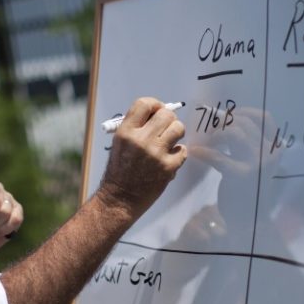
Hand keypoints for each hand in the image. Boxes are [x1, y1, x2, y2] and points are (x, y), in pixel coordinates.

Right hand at [97, 97, 187, 218]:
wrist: (120, 199)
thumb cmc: (120, 171)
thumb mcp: (120, 144)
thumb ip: (136, 127)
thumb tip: (157, 113)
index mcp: (126, 132)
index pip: (144, 104)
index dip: (155, 104)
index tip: (157, 110)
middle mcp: (141, 140)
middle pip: (166, 114)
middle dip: (168, 119)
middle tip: (165, 127)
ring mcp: (156, 154)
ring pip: (178, 128)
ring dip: (176, 133)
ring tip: (168, 141)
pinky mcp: (168, 167)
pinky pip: (183, 150)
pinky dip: (178, 153)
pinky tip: (169, 157)